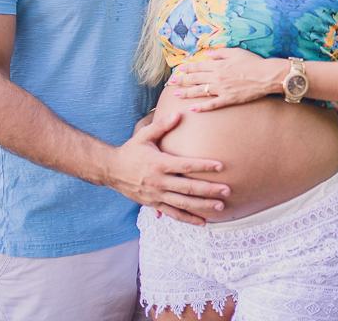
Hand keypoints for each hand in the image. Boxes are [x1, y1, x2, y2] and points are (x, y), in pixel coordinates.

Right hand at [105, 110, 228, 224]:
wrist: (111, 170)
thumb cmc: (130, 151)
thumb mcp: (143, 135)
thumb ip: (161, 125)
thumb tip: (178, 114)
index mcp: (159, 164)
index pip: (185, 165)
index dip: (203, 166)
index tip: (220, 166)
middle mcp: (159, 182)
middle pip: (188, 188)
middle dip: (209, 190)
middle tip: (227, 190)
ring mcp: (156, 195)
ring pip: (183, 203)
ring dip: (202, 206)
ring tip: (220, 206)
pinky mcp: (154, 204)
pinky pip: (173, 213)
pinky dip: (188, 218)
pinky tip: (202, 222)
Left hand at [168, 47, 286, 111]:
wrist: (266, 76)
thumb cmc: (253, 62)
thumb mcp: (236, 52)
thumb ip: (220, 53)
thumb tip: (207, 55)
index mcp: (219, 65)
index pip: (199, 66)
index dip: (188, 67)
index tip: (179, 69)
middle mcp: (217, 77)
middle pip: (195, 79)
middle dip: (182, 80)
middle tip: (171, 82)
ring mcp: (222, 89)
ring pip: (200, 91)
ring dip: (187, 93)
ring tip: (176, 94)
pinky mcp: (229, 99)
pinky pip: (213, 104)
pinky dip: (202, 107)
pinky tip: (193, 108)